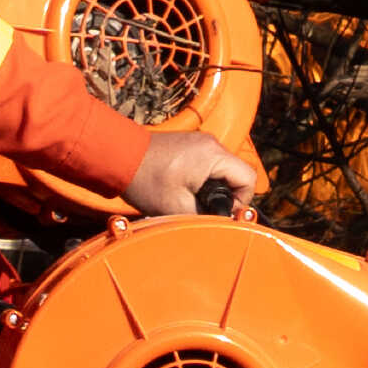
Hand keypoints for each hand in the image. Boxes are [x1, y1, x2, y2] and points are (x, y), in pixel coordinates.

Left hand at [122, 130, 264, 223]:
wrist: (119, 156)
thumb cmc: (145, 179)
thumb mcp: (177, 207)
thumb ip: (205, 217)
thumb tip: (221, 224)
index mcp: (214, 156)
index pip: (248, 179)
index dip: (241, 201)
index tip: (222, 213)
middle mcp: (211, 144)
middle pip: (237, 174)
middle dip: (226, 196)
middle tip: (205, 209)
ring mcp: (200, 142)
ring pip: (222, 171)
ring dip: (213, 188)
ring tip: (192, 199)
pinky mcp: (190, 145)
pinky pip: (208, 165)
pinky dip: (202, 179)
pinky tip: (183, 189)